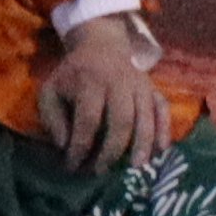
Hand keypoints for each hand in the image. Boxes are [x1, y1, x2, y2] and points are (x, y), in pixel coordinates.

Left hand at [37, 17, 166, 173]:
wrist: (102, 45)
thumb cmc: (73, 75)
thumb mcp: (51, 91)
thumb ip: (53, 119)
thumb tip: (66, 146)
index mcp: (90, 83)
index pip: (88, 120)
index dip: (81, 146)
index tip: (72, 165)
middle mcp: (118, 83)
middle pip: (121, 121)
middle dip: (112, 150)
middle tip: (101, 171)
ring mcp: (140, 85)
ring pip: (146, 117)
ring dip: (142, 144)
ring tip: (136, 167)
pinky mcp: (152, 88)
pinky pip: (163, 109)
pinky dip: (164, 130)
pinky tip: (160, 150)